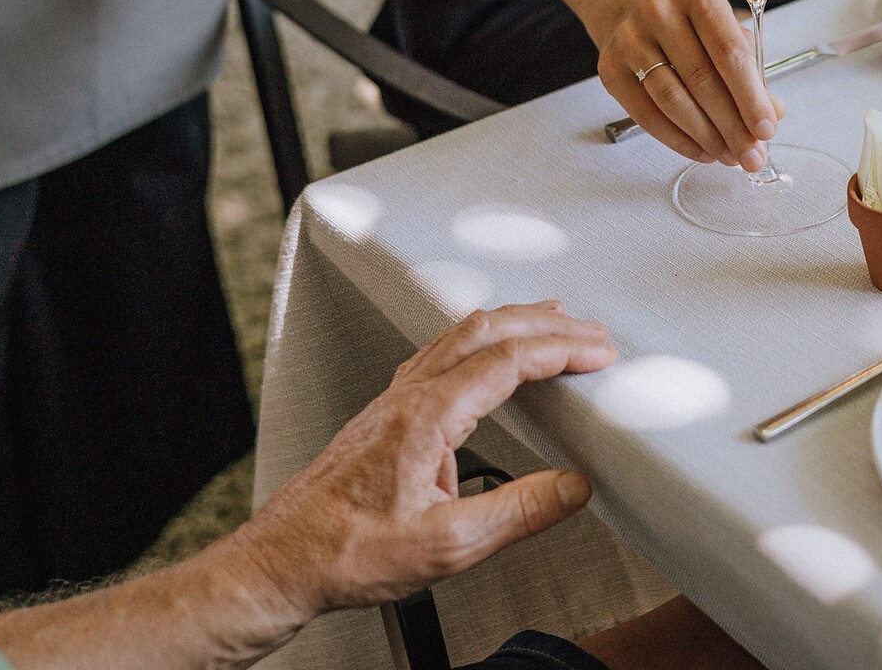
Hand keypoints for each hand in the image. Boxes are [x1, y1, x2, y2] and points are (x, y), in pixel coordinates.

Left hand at [232, 302, 614, 620]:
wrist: (283, 560)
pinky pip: (439, 352)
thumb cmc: (346, 553)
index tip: (599, 354)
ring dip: (513, 322)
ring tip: (550, 321)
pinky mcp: (385, 413)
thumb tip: (573, 488)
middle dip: (546, 324)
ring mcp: (393, 399)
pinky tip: (484, 353)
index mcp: (427, 416)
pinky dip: (479, 338)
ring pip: (460, 334)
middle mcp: (409, 396)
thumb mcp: (448, 545)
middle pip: (487, 331)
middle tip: (589, 332)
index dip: (562, 351)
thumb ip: (518, 512)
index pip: (508, 360)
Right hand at [596, 0, 782, 170]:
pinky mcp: (610, 69)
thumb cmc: (689, 29)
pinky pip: (647, 115)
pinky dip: (678, 140)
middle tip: (752, 155)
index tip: (767, 129)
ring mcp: (630, 39)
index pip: (729, 52)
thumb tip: (773, 113)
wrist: (631, 14)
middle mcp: (659, 11)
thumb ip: (752, 72)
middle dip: (732, 126)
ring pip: (673, 100)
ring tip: (730, 156)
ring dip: (707, 137)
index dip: (750, 96)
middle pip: (701, 79)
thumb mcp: (726, 36)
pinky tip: (702, 151)